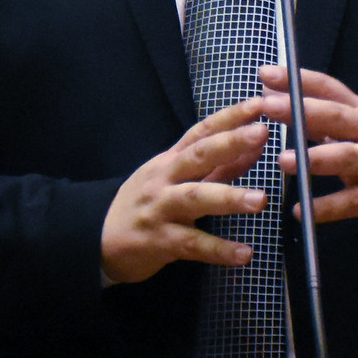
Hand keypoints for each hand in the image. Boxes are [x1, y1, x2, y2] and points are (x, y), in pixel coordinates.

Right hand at [100, 98, 272, 283]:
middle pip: (198, 156)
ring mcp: (160, 209)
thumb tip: (255, 146)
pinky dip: (218, 250)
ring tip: (260, 199)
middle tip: (262, 132)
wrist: (96, 237)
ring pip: (195, 198)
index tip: (259, 104)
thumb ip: (217, 165)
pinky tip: (244, 253)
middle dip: (230, 143)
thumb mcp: (175, 178)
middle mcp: (165, 179)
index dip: (230, 116)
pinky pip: (192, 245)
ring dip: (229, 197)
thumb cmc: (145, 204)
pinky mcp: (159, 241)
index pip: (202, 132)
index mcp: (171, 160)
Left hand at [256, 67, 357, 236]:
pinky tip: (301, 210)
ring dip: (315, 158)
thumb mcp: (354, 129)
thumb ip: (316, 116)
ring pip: (348, 157)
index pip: (330, 88)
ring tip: (284, 160)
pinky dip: (326, 207)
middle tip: (269, 107)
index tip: (266, 74)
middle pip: (339, 116)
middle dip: (303, 110)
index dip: (299, 79)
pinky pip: (351, 202)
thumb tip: (271, 96)